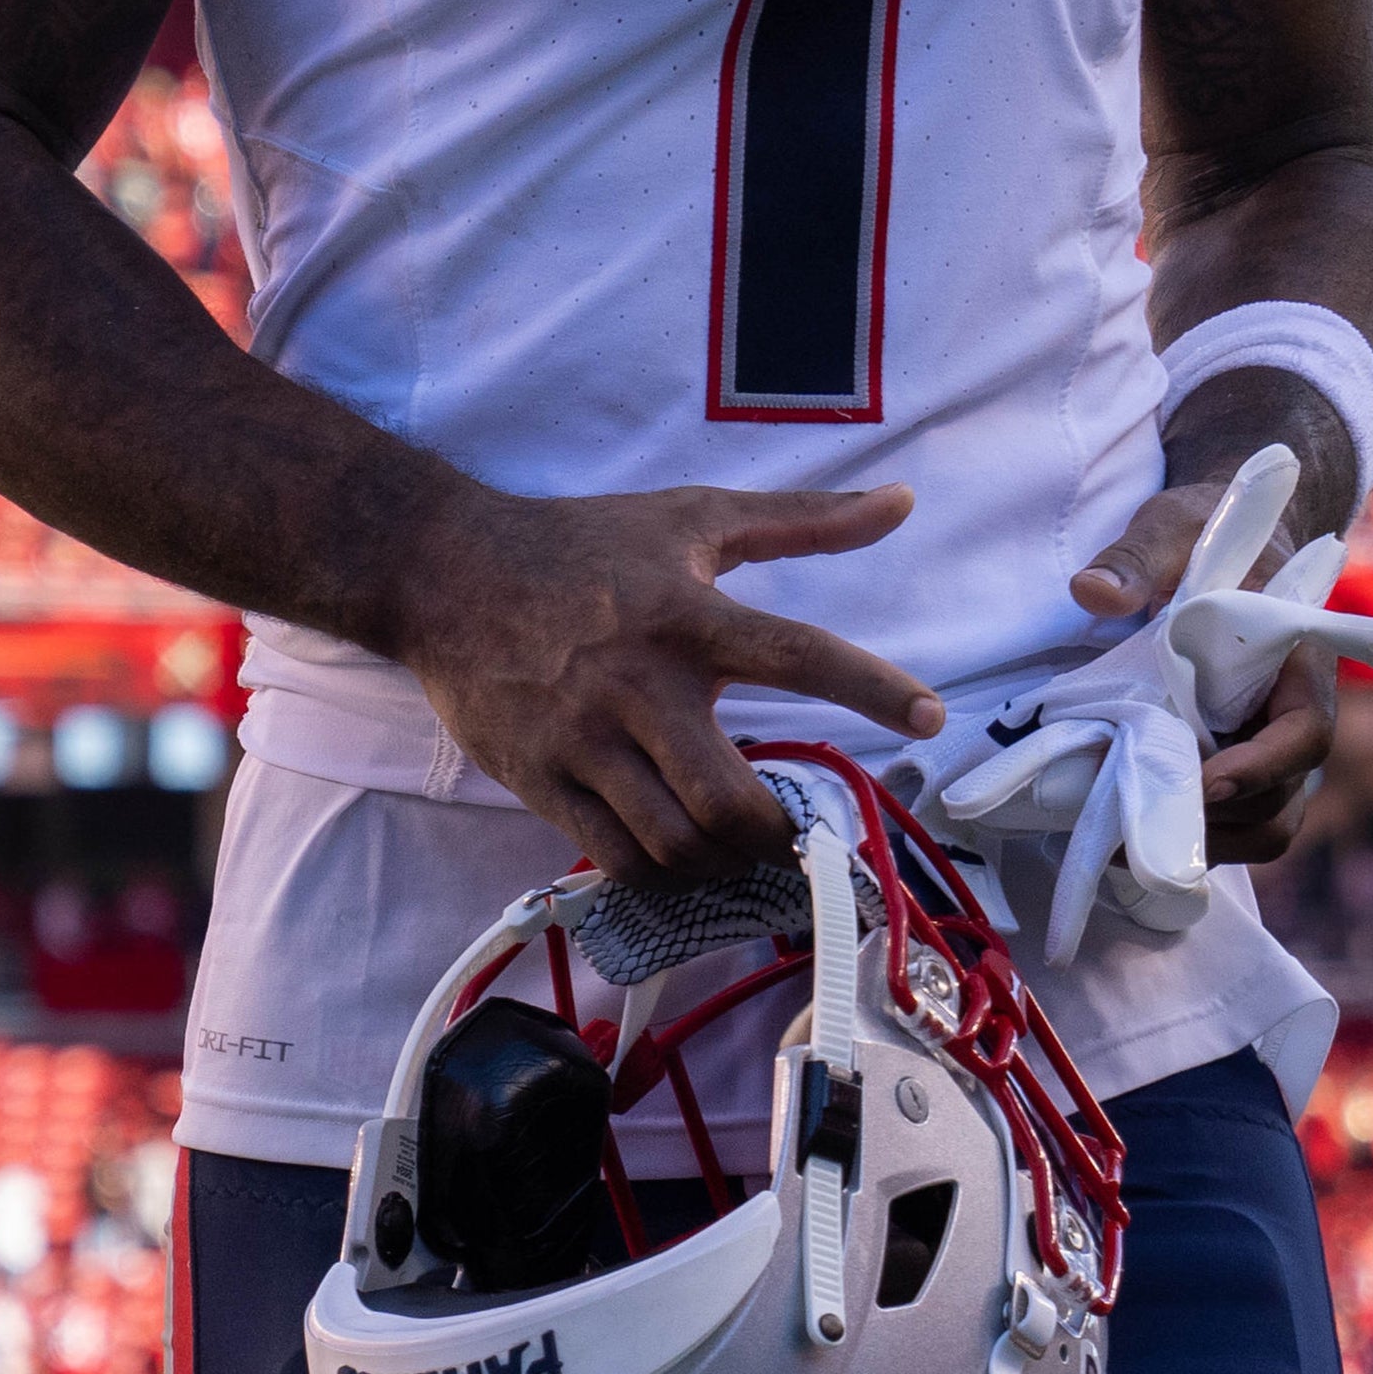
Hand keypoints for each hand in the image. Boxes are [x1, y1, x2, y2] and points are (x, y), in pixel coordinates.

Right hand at [388, 481, 940, 881]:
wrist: (441, 571)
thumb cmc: (580, 542)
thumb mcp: (692, 516)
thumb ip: (803, 518)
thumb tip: (901, 501)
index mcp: (685, 615)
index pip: (796, 653)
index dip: (869, 688)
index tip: (930, 719)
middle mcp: (636, 685)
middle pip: (728, 797)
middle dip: (780, 836)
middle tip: (803, 839)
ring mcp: (583, 740)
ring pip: (672, 841)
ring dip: (726, 863)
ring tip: (747, 852)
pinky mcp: (540, 779)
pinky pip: (614, 856)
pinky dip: (664, 873)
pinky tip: (686, 859)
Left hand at [1068, 452, 1372, 866]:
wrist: (1223, 542)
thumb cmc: (1206, 532)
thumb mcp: (1171, 528)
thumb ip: (1137, 557)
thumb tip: (1092, 592)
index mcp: (1301, 662)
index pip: (1306, 734)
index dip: (1260, 769)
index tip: (1203, 781)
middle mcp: (1296, 718)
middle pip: (1282, 801)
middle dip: (1214, 819)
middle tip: (1132, 816)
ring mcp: (1271, 752)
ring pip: (1262, 827)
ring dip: (1200, 843)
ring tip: (1123, 838)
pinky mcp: (1239, 770)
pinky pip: (1232, 828)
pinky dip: (1188, 840)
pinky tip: (1126, 835)